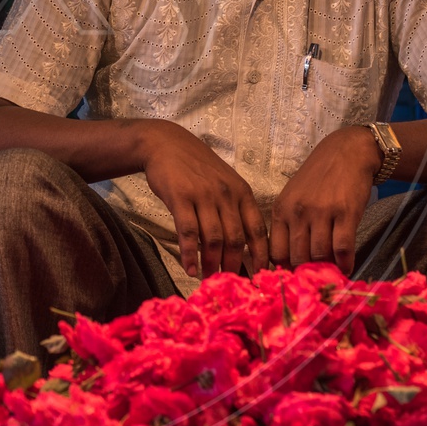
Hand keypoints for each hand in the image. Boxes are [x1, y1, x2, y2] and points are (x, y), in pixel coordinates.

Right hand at [139, 120, 267, 278]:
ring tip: (208, 277)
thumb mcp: (225, 181)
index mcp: (241, 192)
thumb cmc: (196, 166)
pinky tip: (189, 268)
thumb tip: (243, 244)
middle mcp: (225, 195)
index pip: (257, 229)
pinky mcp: (180, 198)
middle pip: (235, 239)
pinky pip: (188, 232)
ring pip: (213, 239)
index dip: (260, 255)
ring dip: (211, 263)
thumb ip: (235, 208)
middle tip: (228, 281)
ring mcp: (203, 196)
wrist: (166, 144)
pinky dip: (189, 254)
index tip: (259, 274)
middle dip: (233, 265)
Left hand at [270, 126, 378, 272]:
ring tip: (332, 275)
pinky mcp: (345, 213)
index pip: (276, 252)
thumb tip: (289, 262)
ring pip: (320, 255)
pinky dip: (345, 263)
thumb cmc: (318, 178)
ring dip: (327, 270)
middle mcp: (298, 212)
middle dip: (307, 274)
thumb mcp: (293, 197)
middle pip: (298, 258)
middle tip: (316, 281)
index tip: (295, 279)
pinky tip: (346, 267)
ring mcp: (322, 212)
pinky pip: (343, 248)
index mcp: (281, 210)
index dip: (286, 270)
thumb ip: (289, 225)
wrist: (346, 153)